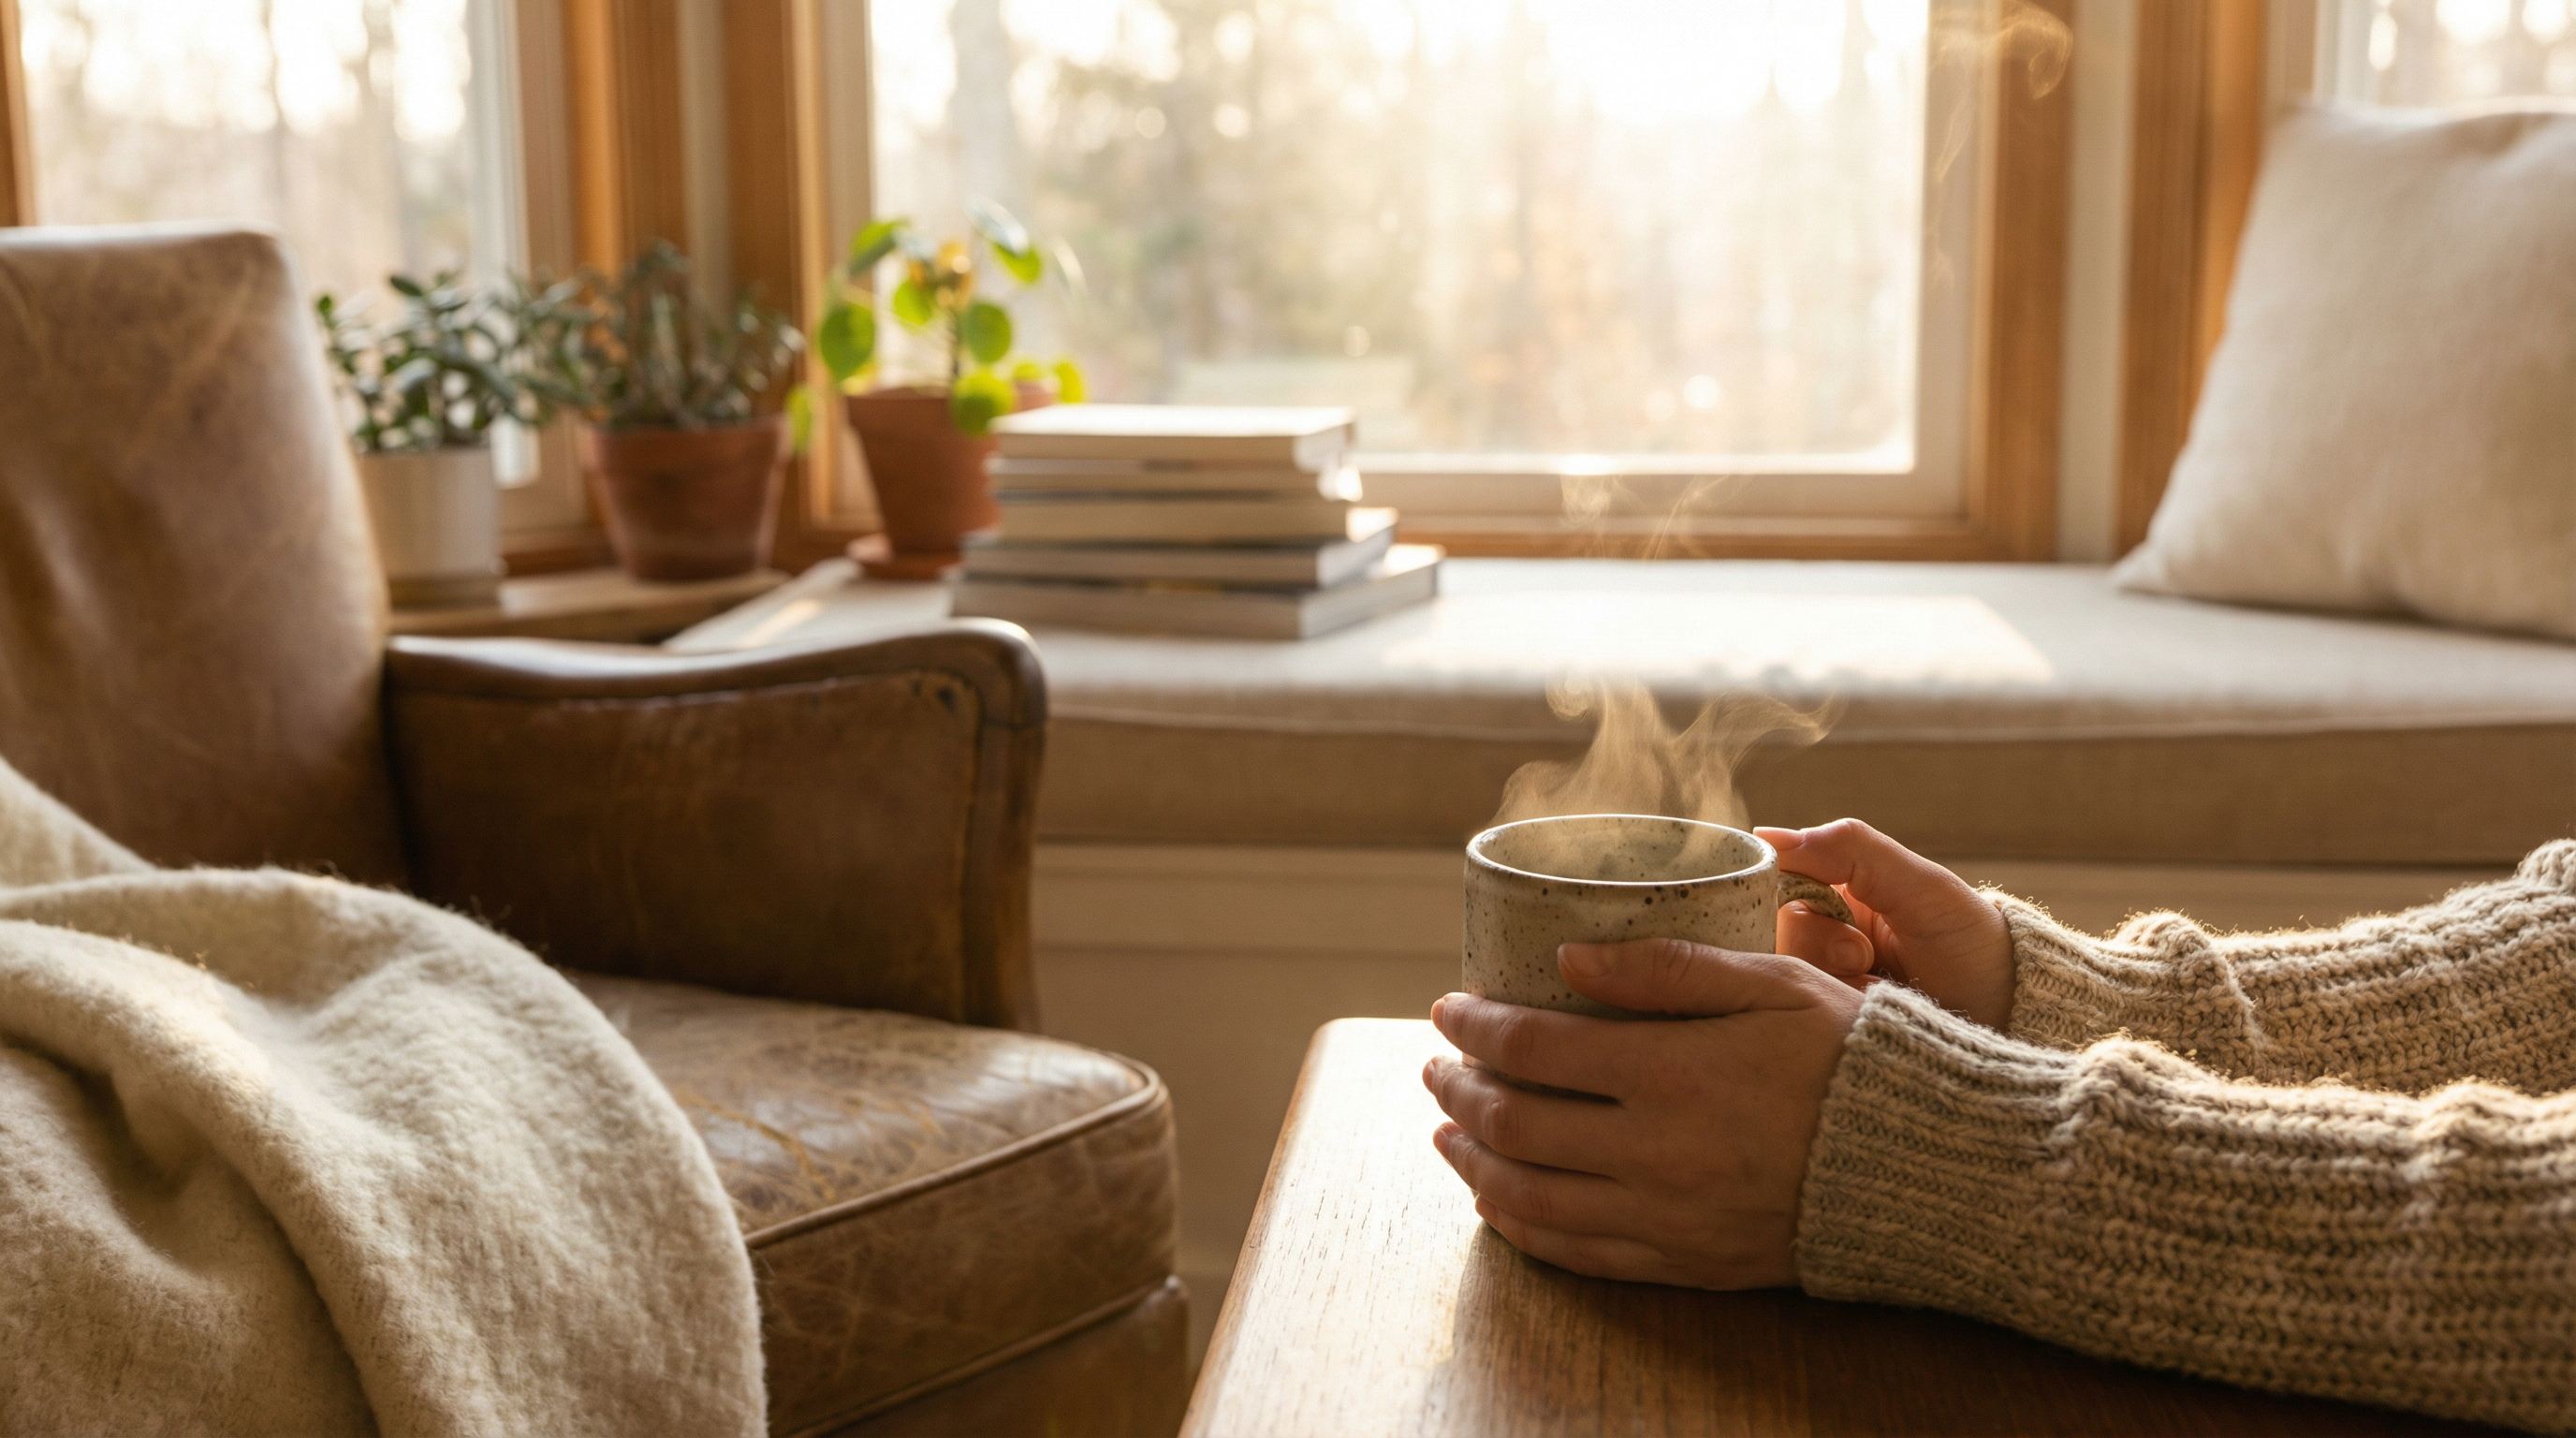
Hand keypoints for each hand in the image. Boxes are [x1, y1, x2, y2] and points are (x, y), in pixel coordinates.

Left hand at [1423, 938, 1860, 1288]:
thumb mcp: (1770, 981)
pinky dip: (1521, 1226)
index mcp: (1674, 1071)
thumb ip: (1664, 968)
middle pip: (1514, 1124)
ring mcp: (1666, 1216)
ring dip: (1471, 1162)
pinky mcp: (1684, 1262)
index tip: (1447, 1008)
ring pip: (1529, 1197)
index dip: (1475, 1026)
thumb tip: (1564, 959)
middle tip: (1435, 1066)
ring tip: (1447, 1133)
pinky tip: (1498, 1200)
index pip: (1533, 1046)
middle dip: (1457, 1092)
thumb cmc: (1852, 1055)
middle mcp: (1656, 1151)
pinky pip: (1576, 1255)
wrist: (1929, 1165)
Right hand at [1757, 819, 2014, 1030]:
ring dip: (1826, 980)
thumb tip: (1766, 834)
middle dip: (1814, 943)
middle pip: (1769, 931)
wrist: (2012, 1024)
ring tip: (1874, 988)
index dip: (1778, 890)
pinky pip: (1797, 1016)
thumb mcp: (1922, 888)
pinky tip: (1867, 1011)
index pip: (1773, 880)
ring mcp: (1821, 986)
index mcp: (1839, 893)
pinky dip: (1830, 1014)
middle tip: (1859, 957)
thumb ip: (1850, 850)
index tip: (1816, 906)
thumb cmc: (1975, 947)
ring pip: (1779, 975)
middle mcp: (1821, 937)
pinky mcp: (1824, 1028)